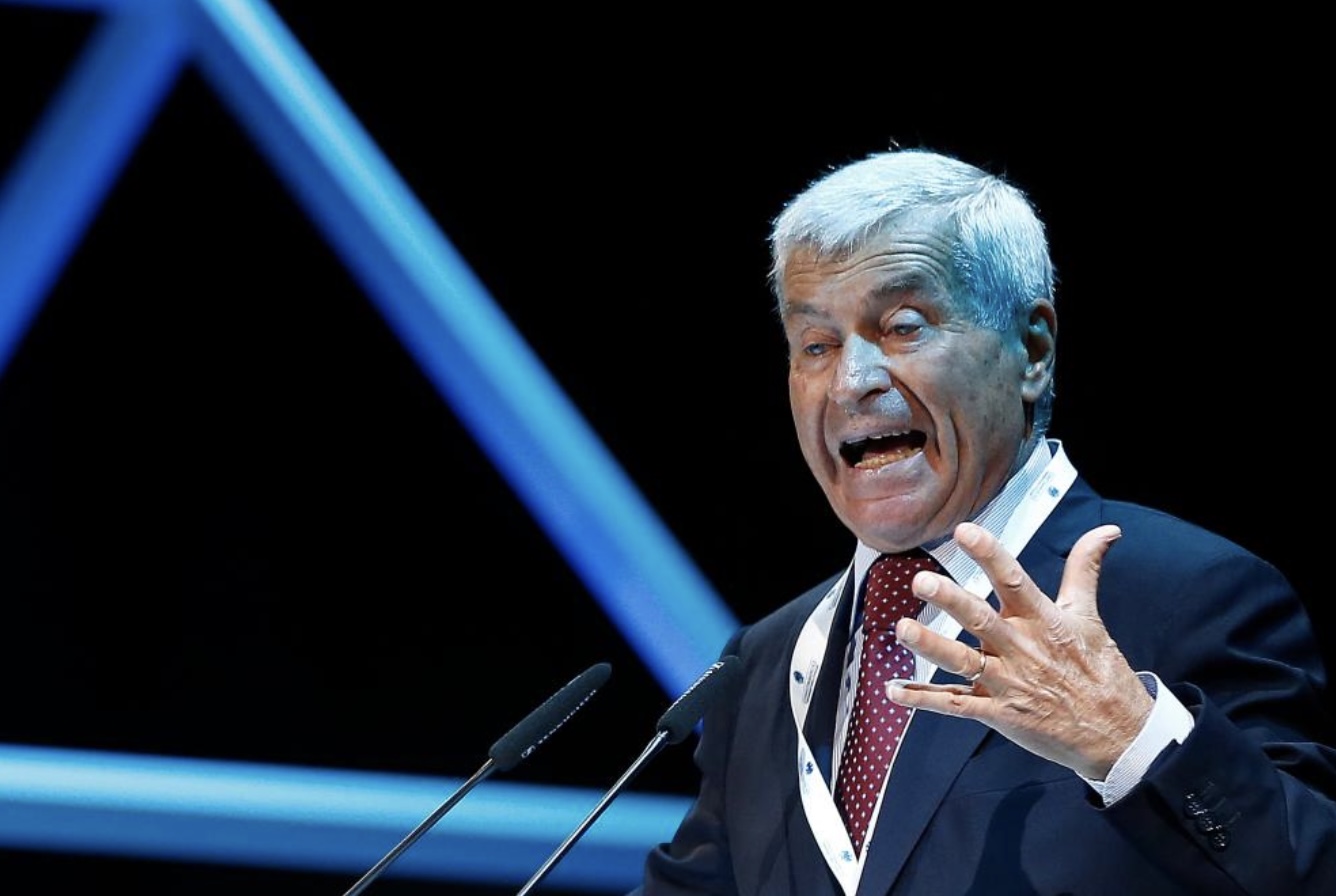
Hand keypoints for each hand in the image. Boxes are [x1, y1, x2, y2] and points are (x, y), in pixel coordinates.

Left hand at [888, 521, 1152, 779]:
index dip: (989, 555)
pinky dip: (924, 700)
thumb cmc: (1100, 670)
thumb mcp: (1090, 616)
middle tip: (920, 581)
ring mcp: (1009, 683)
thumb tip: (1108, 530)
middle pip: (981, 620)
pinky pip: (956, 705)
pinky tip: (894, 690)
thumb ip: (1084, 569)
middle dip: (950, 600)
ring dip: (930, 647)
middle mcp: (1022, 649)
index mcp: (1043, 621)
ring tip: (902, 630)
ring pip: (963, 663)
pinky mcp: (999, 713)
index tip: (964, 531)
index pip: (1013, 581)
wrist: (1117, 735)